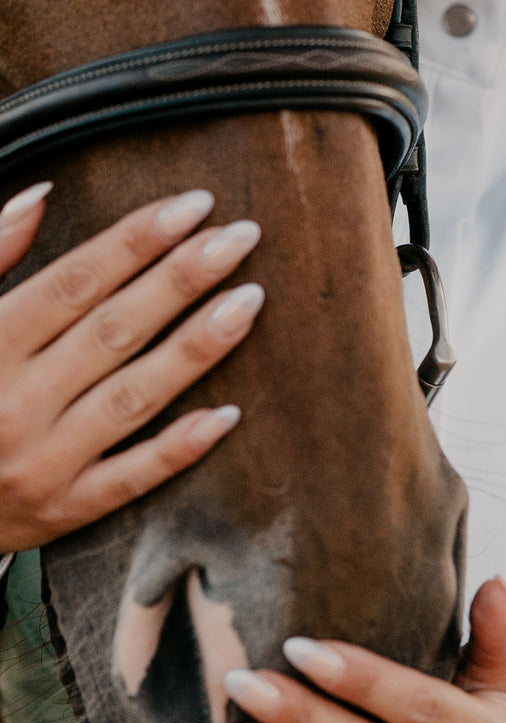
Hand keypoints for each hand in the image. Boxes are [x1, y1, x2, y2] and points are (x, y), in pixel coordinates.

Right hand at [0, 182, 264, 552]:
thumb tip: (39, 194)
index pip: (74, 282)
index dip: (136, 240)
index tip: (192, 208)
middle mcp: (17, 402)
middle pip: (115, 331)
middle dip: (181, 280)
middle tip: (238, 240)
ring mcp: (45, 459)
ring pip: (133, 398)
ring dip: (195, 350)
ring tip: (247, 304)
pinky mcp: (67, 507)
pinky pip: (133, 477)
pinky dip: (180, 448)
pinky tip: (226, 415)